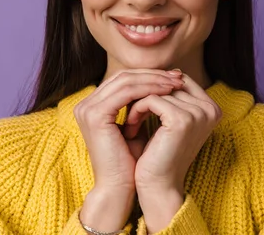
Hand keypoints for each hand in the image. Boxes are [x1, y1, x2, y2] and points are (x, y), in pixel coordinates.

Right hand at [73, 69, 184, 231]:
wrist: (118, 188)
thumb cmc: (131, 162)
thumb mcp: (137, 127)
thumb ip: (141, 105)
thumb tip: (162, 84)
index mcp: (93, 106)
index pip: (123, 79)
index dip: (149, 75)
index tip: (174, 78)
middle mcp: (85, 104)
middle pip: (124, 76)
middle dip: (154, 74)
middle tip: (178, 76)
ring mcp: (88, 109)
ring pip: (126, 80)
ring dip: (154, 80)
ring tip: (176, 83)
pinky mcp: (96, 115)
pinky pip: (126, 92)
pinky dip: (149, 89)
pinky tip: (167, 92)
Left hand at [123, 73, 222, 231]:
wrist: (157, 187)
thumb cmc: (160, 155)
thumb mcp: (170, 121)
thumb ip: (174, 96)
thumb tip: (171, 70)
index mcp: (212, 108)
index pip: (179, 80)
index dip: (155, 87)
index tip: (137, 102)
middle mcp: (211, 109)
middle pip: (169, 82)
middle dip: (145, 94)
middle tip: (128, 111)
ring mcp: (198, 113)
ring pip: (157, 90)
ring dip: (137, 103)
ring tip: (128, 121)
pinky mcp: (182, 119)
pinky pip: (151, 100)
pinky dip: (136, 110)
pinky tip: (130, 127)